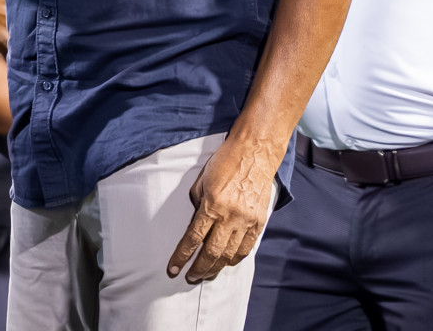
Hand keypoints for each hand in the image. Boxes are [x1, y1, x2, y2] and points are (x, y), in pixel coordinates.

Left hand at [166, 137, 279, 283]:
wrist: (254, 153)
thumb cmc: (224, 163)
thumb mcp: (201, 181)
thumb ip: (197, 205)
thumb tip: (195, 225)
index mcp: (212, 205)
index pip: (193, 238)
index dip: (182, 256)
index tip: (173, 269)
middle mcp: (230, 217)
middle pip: (212, 252)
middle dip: (199, 269)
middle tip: (190, 278)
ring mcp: (246, 221)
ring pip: (229, 254)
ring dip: (216, 268)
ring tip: (206, 275)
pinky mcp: (259, 222)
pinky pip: (246, 248)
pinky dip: (235, 259)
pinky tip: (226, 263)